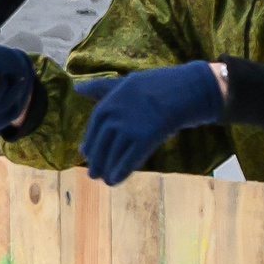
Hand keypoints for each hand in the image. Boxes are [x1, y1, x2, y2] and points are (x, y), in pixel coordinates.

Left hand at [75, 62, 225, 184]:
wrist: (187, 90)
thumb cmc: (159, 84)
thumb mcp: (126, 83)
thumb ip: (101, 88)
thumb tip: (76, 87)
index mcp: (108, 103)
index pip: (93, 128)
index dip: (90, 144)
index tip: (87, 154)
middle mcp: (115, 116)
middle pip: (100, 144)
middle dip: (96, 161)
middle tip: (94, 174)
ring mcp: (130, 128)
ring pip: (113, 154)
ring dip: (107, 169)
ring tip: (106, 180)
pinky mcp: (145, 138)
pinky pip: (129, 159)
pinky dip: (121, 171)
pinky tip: (116, 181)